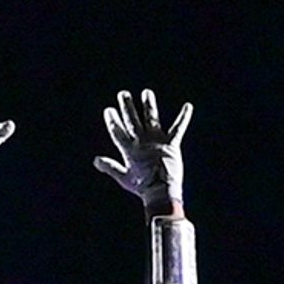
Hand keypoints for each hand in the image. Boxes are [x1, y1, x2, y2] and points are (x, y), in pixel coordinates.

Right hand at [92, 87, 190, 216]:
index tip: (109, 110)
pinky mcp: (171, 144)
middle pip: (132, 120)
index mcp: (129, 150)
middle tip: (123, 93)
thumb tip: (95, 160)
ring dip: (148, 104)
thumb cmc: (142, 187)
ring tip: (147, 92)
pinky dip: (184, 117)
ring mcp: (157, 141)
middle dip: (127, 106)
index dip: (112, 120)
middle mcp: (142, 142)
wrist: (161, 191)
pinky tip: (188, 106)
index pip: (117, 131)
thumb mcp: (122, 177)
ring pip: (151, 118)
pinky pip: (178, 128)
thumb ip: (109, 166)